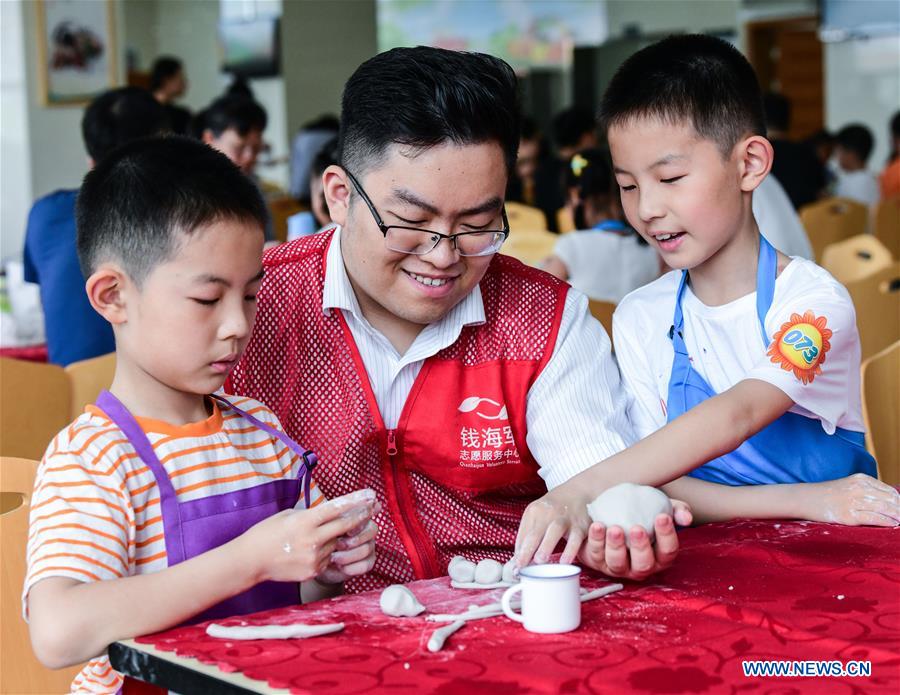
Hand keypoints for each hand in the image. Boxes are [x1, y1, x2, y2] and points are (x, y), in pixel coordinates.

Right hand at [241, 489, 377, 583]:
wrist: (251, 561)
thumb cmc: (266, 533)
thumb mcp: (288, 516)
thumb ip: (310, 515)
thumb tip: (331, 513)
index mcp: (304, 522)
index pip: (336, 509)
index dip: (356, 501)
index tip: (370, 495)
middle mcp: (312, 540)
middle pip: (345, 526)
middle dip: (361, 516)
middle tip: (373, 508)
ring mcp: (314, 557)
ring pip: (337, 543)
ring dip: (337, 536)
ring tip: (322, 532)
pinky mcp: (313, 570)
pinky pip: (328, 558)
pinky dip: (326, 551)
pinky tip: (311, 548)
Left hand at [316, 506, 380, 583]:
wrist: (318, 562)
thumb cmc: (319, 539)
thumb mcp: (323, 526)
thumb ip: (333, 514)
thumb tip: (342, 504)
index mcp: (358, 515)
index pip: (367, 512)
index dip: (360, 521)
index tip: (347, 531)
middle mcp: (366, 529)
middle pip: (372, 529)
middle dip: (355, 539)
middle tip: (338, 545)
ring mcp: (369, 546)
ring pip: (367, 548)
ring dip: (349, 555)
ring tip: (334, 558)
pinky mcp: (367, 562)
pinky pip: (366, 564)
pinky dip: (352, 567)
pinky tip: (340, 567)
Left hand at [514, 484, 593, 567]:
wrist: (578, 492)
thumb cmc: (554, 508)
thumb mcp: (537, 515)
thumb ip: (527, 536)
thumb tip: (516, 561)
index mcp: (534, 511)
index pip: (523, 535)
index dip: (519, 552)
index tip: (515, 568)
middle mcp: (548, 513)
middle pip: (535, 532)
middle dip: (527, 550)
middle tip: (522, 565)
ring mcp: (565, 518)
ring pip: (554, 531)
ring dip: (546, 546)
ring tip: (540, 561)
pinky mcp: (580, 525)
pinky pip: (575, 538)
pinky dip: (570, 550)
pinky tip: (565, 562)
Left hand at [578, 500, 692, 580]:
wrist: (607, 512)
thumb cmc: (637, 514)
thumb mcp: (657, 509)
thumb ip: (675, 510)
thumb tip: (686, 517)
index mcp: (659, 556)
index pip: (668, 551)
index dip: (667, 536)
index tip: (662, 517)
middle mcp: (640, 566)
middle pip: (643, 564)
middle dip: (640, 547)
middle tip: (637, 528)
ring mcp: (618, 567)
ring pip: (618, 563)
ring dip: (616, 546)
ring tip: (614, 528)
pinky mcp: (597, 562)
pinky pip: (596, 555)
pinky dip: (596, 541)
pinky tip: (597, 526)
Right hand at [804, 474, 899, 525]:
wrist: (805, 498)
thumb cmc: (827, 494)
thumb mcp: (849, 485)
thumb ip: (867, 490)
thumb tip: (889, 502)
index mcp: (861, 479)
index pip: (889, 491)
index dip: (899, 501)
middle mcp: (859, 488)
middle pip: (890, 500)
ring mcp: (853, 501)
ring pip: (885, 509)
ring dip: (897, 516)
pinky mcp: (848, 515)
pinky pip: (874, 518)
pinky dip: (887, 522)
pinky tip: (893, 525)